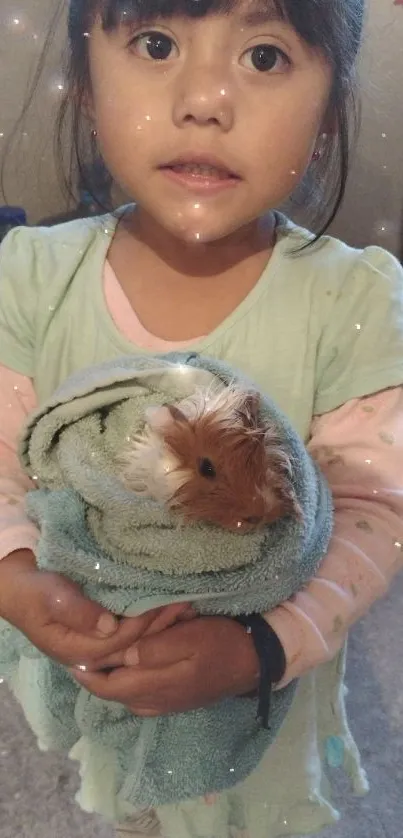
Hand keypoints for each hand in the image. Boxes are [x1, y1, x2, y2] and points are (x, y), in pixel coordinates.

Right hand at [0, 549, 192, 668]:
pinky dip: (151, 625)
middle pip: (133, 648)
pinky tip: (170, 613)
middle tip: (187, 606)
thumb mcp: (51, 597)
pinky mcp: (100, 637)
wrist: (17, 587)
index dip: (145, 624)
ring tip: (187, 609)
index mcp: (76, 651)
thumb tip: (110, 626)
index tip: (167, 604)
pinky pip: (131, 637)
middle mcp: (89, 656)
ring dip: (161, 628)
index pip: (121, 642)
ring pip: (136, 645)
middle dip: (160, 628)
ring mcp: (95, 648)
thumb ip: (79, 612)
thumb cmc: (33, 589)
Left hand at [70, 616, 259, 715]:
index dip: (87, 672)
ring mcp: (166, 705)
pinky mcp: (175, 701)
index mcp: (156, 686)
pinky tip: (128, 667)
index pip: (108, 686)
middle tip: (82, 651)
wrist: (254, 662)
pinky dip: (126, 684)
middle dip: (95, 675)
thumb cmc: (221, 642)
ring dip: (110, 680)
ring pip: (125, 697)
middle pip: (113, 694)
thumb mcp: (190, 637)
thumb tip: (124, 657)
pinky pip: (140, 698)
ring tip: (100, 657)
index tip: (72, 654)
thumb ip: (155, 650)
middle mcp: (156, 702)